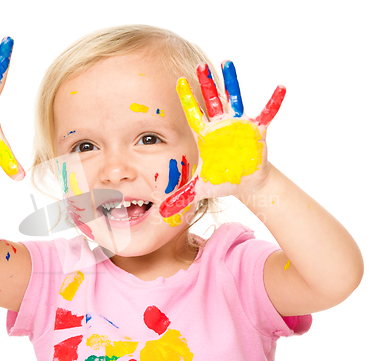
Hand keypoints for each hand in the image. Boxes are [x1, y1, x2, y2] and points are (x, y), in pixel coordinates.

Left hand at [160, 60, 284, 217]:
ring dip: (232, 83)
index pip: (193, 114)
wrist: (245, 183)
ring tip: (228, 62)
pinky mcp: (257, 130)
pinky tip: (281, 88)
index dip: (187, 99)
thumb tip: (162, 213)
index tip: (178, 81)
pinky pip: (267, 113)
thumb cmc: (222, 180)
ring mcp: (239, 125)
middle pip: (211, 101)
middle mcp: (220, 126)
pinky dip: (274, 102)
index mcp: (206, 136)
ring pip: (234, 99)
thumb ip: (181, 197)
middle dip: (206, 84)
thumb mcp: (200, 189)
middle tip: (199, 66)